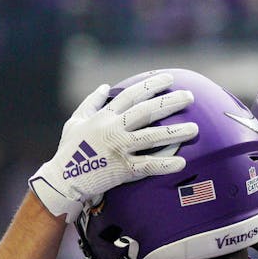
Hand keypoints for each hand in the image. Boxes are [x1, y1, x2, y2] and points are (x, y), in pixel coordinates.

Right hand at [29, 73, 198, 222]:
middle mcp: (114, 129)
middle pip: (146, 111)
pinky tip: (182, 162)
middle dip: (169, 102)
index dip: (151, 85)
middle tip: (190, 97)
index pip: (132, 95)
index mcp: (104, 116)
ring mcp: (119, 149)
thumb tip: (105, 86)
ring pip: (152, 137)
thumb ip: (91, 102)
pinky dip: (165, 164)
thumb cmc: (68, 150)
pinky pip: (148, 165)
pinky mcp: (123, 169)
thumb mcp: (75, 121)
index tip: (169, 79)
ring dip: (175, 132)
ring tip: (195, 128)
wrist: (62, 179)